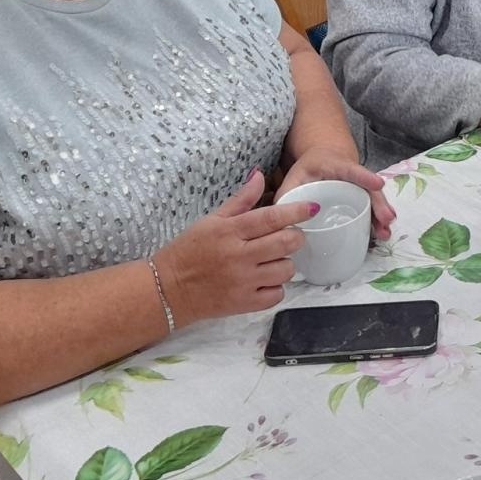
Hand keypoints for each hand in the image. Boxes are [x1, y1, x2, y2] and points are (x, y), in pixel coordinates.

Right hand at [153, 170, 311, 326]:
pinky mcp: (245, 303)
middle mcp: (238, 256)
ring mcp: (243, 282)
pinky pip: (278, 294)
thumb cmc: (189, 251)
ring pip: (286, 269)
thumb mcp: (211, 220)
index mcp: (230, 231)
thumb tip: (260, 175)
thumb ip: (241, 200)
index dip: (296, 211)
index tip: (312, 208)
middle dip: (295, 237)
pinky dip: (276, 287)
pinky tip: (264, 280)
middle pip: (286, 243)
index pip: (272, 218)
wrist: (167, 290)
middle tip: (289, 237)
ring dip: (285, 263)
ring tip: (272, 260)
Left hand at [277, 147, 395, 241]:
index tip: (378, 184)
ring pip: (374, 200)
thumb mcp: (295, 175)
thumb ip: (287, 192)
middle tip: (387, 219)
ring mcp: (361, 186)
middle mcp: (354, 175)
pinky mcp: (363, 197)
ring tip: (386, 232)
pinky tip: (382, 234)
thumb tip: (277, 216)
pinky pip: (372, 208)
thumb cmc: (310, 168)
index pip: (351, 170)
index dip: (364, 177)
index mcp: (336, 165)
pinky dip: (378, 221)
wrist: (326, 156)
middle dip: (379, 204)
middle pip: (369, 189)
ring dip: (382, 216)